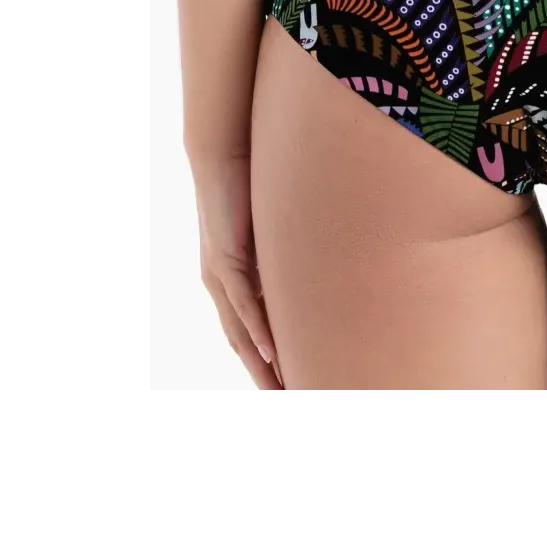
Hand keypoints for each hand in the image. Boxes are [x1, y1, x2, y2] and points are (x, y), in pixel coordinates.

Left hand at [193, 155, 281, 389]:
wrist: (221, 156)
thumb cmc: (250, 186)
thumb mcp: (272, 227)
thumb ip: (286, 250)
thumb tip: (317, 263)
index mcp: (231, 278)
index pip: (248, 329)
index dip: (264, 359)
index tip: (286, 382)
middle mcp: (219, 283)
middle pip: (241, 341)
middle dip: (262, 373)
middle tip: (285, 400)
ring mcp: (219, 274)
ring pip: (239, 330)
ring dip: (258, 362)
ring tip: (278, 387)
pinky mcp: (223, 258)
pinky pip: (242, 301)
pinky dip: (255, 328)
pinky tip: (269, 349)